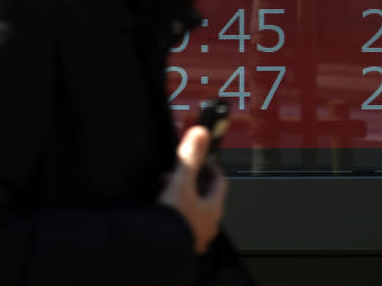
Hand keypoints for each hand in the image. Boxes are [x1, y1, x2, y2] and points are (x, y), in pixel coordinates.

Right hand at [157, 125, 227, 254]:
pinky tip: (165, 209)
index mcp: (214, 207)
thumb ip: (191, 157)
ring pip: (195, 209)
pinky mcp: (184, 242)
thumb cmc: (174, 219)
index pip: (220, 181)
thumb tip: (201, 133)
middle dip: (192, 181)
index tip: (203, 158)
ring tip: (167, 190)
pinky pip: (185, 222)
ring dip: (184, 196)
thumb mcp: (181, 182)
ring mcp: (198, 234)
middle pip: (207, 195)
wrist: (160, 249)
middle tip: (176, 174)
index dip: (212, 166)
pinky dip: (177, 211)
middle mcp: (210, 222)